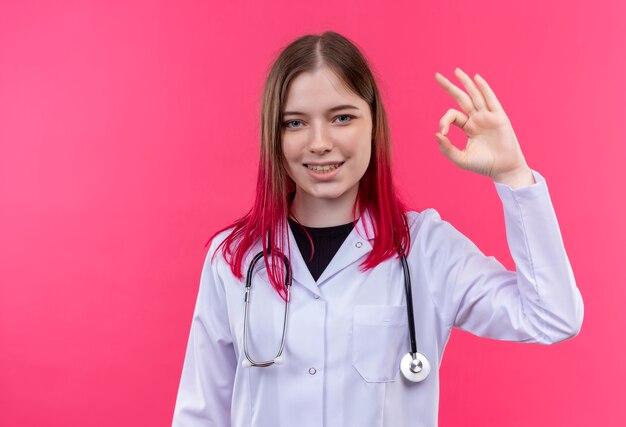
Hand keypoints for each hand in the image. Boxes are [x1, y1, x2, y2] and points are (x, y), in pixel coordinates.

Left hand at [434, 68, 533, 186]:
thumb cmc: (483, 165)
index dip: (444, 120)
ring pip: (475, 95)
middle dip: (449, 87)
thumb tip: (437, 134)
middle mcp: (477, 118)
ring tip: (456, 71)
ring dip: (465, 82)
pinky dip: (484, 88)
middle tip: (436, 75)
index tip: (443, 132)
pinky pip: (491, 100)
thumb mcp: (461, 159)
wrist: (503, 169)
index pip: (453, 115)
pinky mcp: (499, 117)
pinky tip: (476, 78)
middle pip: (462, 98)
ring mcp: (488, 116)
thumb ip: (447, 149)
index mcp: (468, 127)